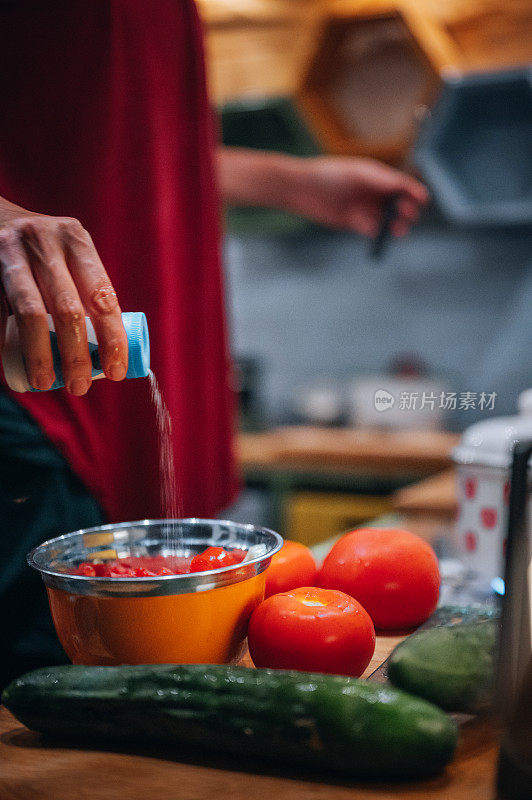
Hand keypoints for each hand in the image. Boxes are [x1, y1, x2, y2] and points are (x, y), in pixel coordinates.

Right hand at [0, 202, 127, 394]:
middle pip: (68, 309)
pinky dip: (6, 344)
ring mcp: (12, 252)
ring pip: (31, 314)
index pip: (103, 296)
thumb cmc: (42, 250)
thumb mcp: (67, 254)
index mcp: (76, 241)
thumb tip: (109, 352)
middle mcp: (46, 241)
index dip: (112, 339)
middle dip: (76, 356)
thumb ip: (85, 289)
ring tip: (45, 383)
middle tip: (80, 386)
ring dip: (41, 355)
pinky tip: (14, 366)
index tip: (115, 371)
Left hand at [288, 156, 428, 236]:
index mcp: (375, 176)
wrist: (301, 189)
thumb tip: (403, 186)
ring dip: (392, 225)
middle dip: (404, 210)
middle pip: (396, 203)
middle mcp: (371, 192)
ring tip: (399, 230)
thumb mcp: (358, 174)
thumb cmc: (328, 175)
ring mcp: (362, 207)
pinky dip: (374, 231)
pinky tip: (374, 231)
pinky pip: (369, 228)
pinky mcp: (352, 222)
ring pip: (384, 219)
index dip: (412, 192)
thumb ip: (381, 180)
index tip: (423, 200)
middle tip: (409, 216)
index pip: (400, 184)